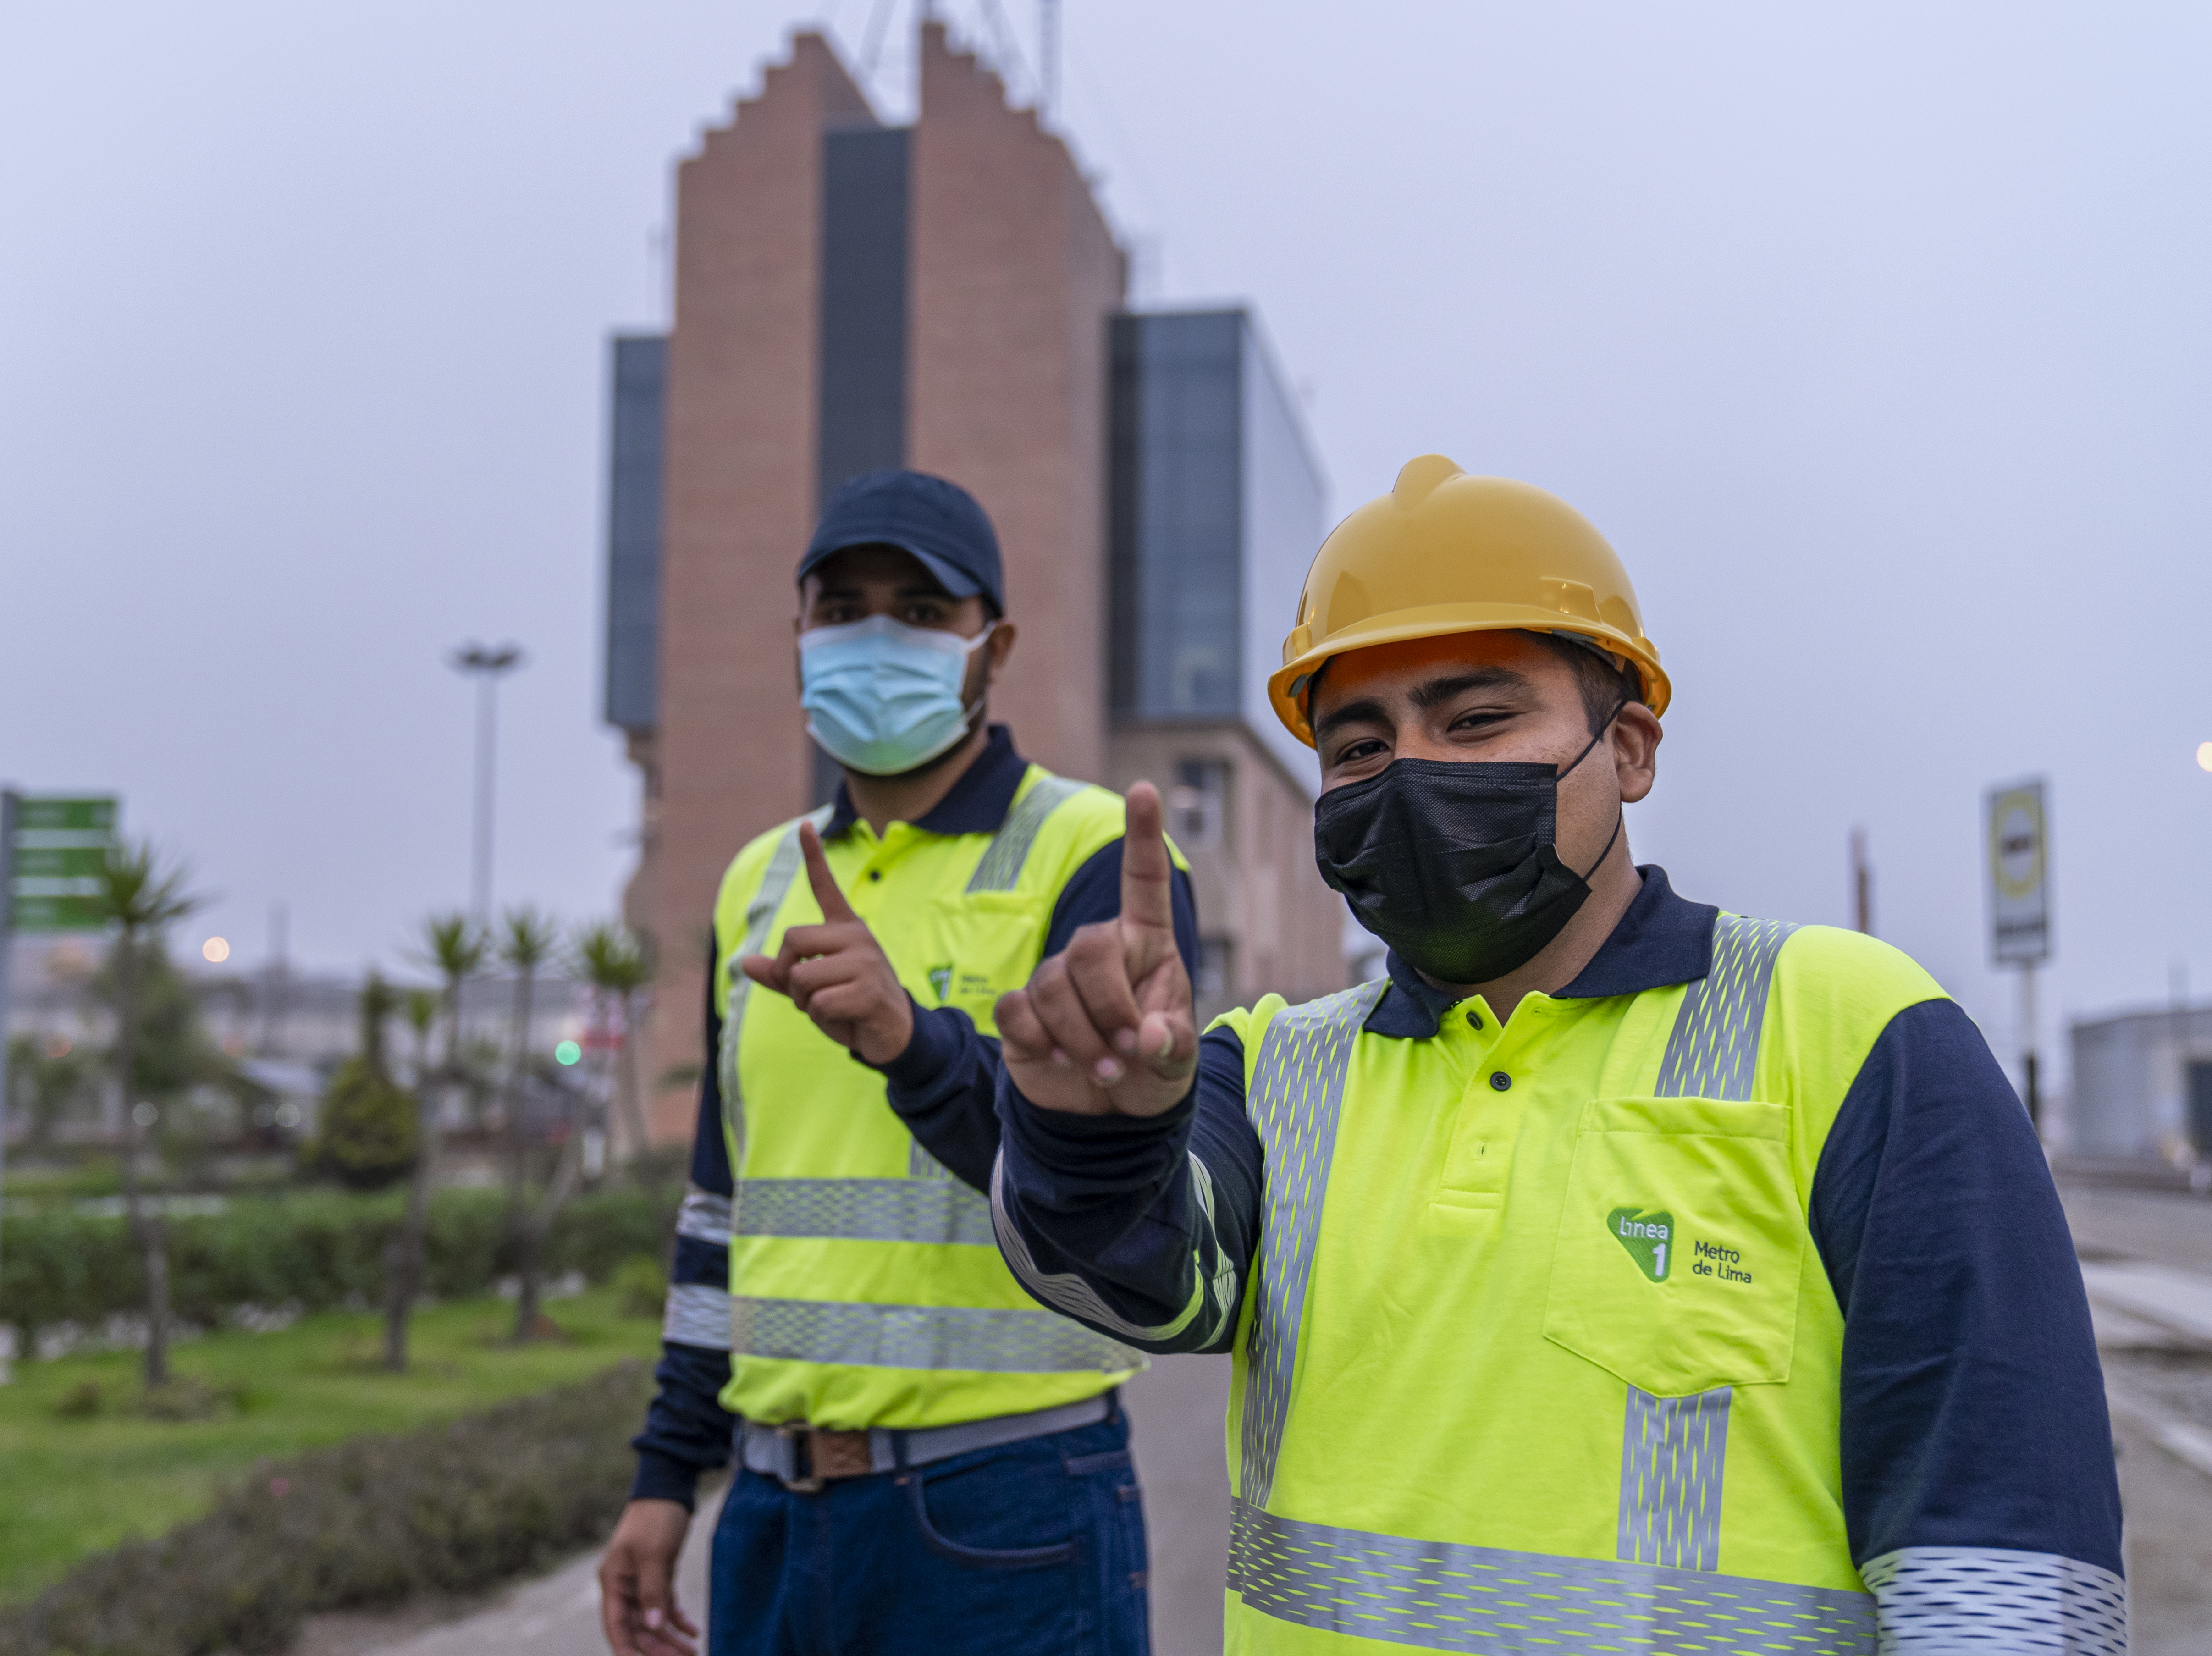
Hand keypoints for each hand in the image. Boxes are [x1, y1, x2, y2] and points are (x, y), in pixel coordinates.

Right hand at [598, 1498, 697, 1655]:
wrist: (669, 1488)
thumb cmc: (655, 1518)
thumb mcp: (654, 1554)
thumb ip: (653, 1591)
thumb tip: (653, 1625)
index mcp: (614, 1580)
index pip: (616, 1625)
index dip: (627, 1650)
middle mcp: (624, 1585)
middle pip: (638, 1627)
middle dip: (658, 1647)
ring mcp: (641, 1582)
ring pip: (653, 1620)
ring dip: (670, 1638)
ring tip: (693, 1652)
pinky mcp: (659, 1576)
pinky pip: (665, 1606)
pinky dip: (678, 1620)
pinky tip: (693, 1631)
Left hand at [740, 822, 914, 1064]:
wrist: (892, 1034)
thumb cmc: (850, 1004)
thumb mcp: (813, 987)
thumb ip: (781, 975)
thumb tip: (743, 963)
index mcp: (845, 929)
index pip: (825, 887)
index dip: (813, 857)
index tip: (804, 826)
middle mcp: (857, 937)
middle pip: (792, 940)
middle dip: (787, 974)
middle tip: (807, 993)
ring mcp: (865, 961)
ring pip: (801, 977)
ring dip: (804, 1002)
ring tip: (830, 1006)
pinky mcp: (869, 990)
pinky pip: (818, 1003)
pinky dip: (821, 1018)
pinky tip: (844, 1017)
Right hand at [995, 781, 1195, 1117]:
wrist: (1108, 1115)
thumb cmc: (1151, 1069)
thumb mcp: (1177, 1062)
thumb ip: (1171, 1045)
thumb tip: (1147, 1037)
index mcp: (1147, 945)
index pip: (1143, 882)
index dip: (1142, 837)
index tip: (1142, 790)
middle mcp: (1099, 952)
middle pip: (1088, 948)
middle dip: (1109, 1007)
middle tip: (1125, 1053)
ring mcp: (1056, 978)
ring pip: (1053, 987)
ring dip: (1081, 1038)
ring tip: (1104, 1071)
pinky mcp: (1022, 1010)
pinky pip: (1016, 1011)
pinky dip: (1041, 1043)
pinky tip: (1061, 1063)